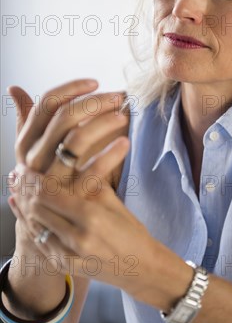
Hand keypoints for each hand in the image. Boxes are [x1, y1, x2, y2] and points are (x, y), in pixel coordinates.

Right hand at [8, 80, 128, 249]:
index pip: (44, 105)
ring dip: (103, 123)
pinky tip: (126, 144)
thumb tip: (14, 89)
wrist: (53, 241)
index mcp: (26, 146)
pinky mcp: (70, 200)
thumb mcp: (37, 156)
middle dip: (93, 102)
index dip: (69, 88)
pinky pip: (91, 172)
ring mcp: (50, 182)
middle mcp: (33, 162)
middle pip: (63, 118)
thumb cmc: (51, 189)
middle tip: (118, 97)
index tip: (94, 81)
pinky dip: (110, 154)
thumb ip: (29, 123)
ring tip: (124, 116)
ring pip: (76, 140)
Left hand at [10, 142, 157, 298]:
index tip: (25, 166)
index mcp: (92, 216)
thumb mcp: (114, 202)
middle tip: (16, 175)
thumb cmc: (132, 232)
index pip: (49, 193)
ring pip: (34, 226)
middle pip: (36, 209)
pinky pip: (39, 242)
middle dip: (23, 190)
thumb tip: (68, 161)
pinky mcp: (64, 266)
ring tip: (15, 189)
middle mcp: (77, 237)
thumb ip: (89, 183)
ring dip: (22, 206)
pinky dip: (28, 225)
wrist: (141, 268)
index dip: (33, 179)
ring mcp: (68, 255)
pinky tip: (20, 211)